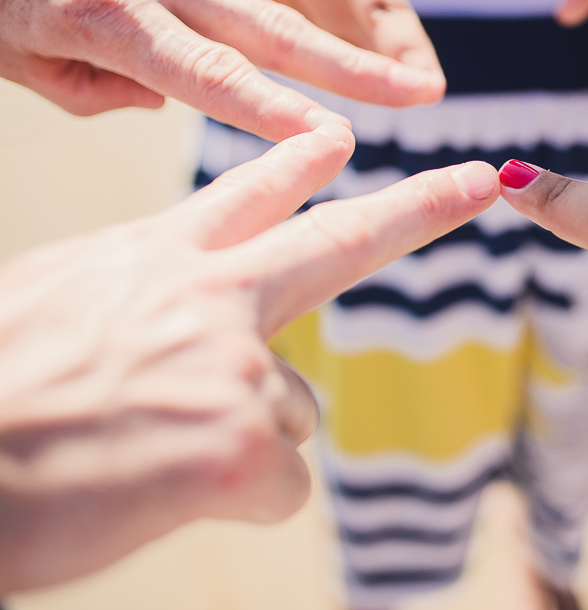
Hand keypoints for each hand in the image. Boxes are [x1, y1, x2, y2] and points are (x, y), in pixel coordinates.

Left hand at [0, 0, 440, 141]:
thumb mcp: (11, 53)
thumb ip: (92, 90)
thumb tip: (165, 97)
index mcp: (109, 15)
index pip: (208, 76)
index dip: (268, 109)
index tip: (328, 136)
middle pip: (273, 30)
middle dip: (352, 66)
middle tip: (417, 91)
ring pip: (254, 8)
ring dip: (315, 42)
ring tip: (363, 61)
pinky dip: (203, 17)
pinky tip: (153, 12)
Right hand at [0, 126, 499, 592]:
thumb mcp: (58, 308)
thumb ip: (147, 302)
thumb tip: (210, 333)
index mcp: (154, 258)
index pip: (245, 195)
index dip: (297, 164)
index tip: (339, 138)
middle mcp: (211, 293)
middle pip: (341, 242)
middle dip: (419, 207)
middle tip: (479, 180)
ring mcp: (236, 360)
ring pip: (294, 407)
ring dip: (239, 436)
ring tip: (151, 450)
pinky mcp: (243, 441)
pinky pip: (282, 482)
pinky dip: (235, 497)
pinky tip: (164, 490)